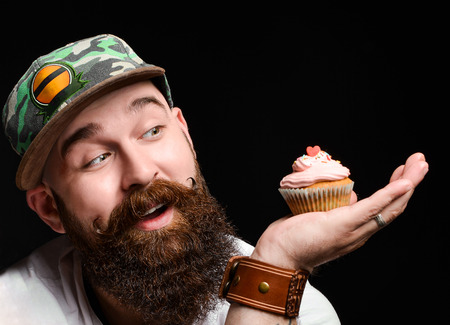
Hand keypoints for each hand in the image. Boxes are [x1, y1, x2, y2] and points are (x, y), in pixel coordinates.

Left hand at [251, 153, 428, 271]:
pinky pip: (372, 208)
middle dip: (410, 182)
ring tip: (420, 164)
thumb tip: (351, 194)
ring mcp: (353, 230)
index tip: (403, 172)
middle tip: (420, 161)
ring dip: (408, 183)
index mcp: (355, 231)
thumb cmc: (294, 237)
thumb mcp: (319, 217)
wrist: (279, 256)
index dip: (397, 190)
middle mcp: (360, 233)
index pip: (383, 208)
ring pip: (389, 206)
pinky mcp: (343, 225)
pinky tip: (404, 182)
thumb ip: (337, 207)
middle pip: (393, 206)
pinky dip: (390, 194)